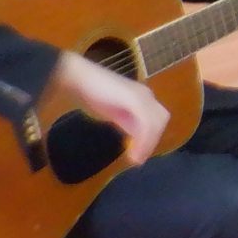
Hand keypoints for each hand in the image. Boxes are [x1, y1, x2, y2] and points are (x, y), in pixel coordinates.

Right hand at [55, 50, 167, 164]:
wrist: (78, 78)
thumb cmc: (91, 92)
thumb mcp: (112, 111)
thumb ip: (125, 121)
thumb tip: (134, 138)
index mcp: (140, 96)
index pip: (156, 118)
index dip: (151, 137)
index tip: (140, 154)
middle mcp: (144, 94)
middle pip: (160, 119)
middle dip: (152, 140)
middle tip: (138, 158)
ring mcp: (141, 96)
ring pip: (155, 123)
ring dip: (147, 144)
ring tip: (135, 159)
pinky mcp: (134, 100)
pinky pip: (146, 125)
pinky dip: (142, 141)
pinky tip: (133, 154)